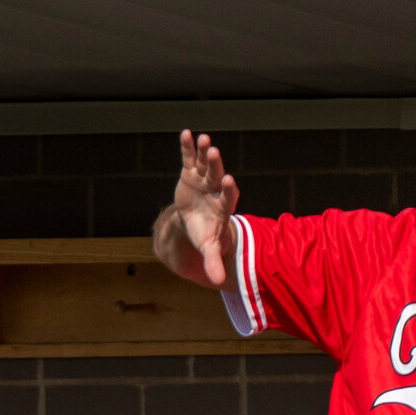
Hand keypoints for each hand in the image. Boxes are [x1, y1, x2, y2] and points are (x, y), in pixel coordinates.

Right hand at [172, 130, 237, 285]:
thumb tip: (218, 281)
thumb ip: (214, 261)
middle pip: (218, 175)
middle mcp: (216, 190)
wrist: (198, 223)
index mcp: (223, 207)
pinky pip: (189, 158)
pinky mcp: (191, 173)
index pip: (229, 197)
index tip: (229, 182)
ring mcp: (204, 180)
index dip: (229, 190)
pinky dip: (188, 147)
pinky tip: (186, 133)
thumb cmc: (206, 235)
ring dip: (204, 152)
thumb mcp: (210, 248)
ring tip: (204, 139)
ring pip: (206, 164)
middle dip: (216, 165)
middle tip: (215, 152)